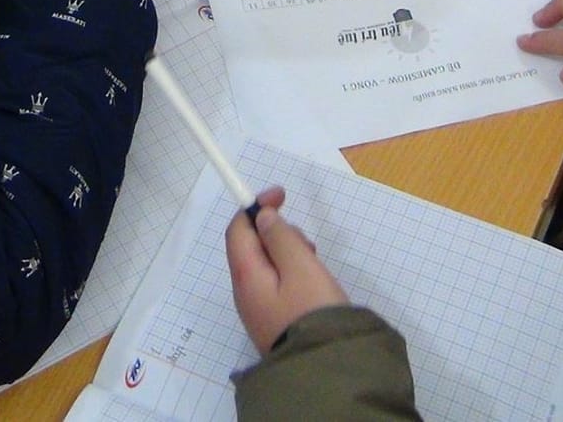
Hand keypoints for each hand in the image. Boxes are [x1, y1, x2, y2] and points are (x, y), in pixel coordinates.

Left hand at [226, 186, 350, 354]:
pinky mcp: (274, 320)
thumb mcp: (301, 267)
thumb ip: (281, 238)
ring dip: (287, 253)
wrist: (325, 368)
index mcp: (246, 275)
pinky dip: (292, 273)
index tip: (281, 194)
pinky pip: (276, 284)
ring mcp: (259, 309)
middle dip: (277, 233)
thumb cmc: (313, 312)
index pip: (238, 230)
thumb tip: (263, 217)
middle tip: (306, 243)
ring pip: (267, 266)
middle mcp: (246, 292)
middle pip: (252, 247)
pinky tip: (312, 282)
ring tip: (313, 263)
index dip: (256, 206)